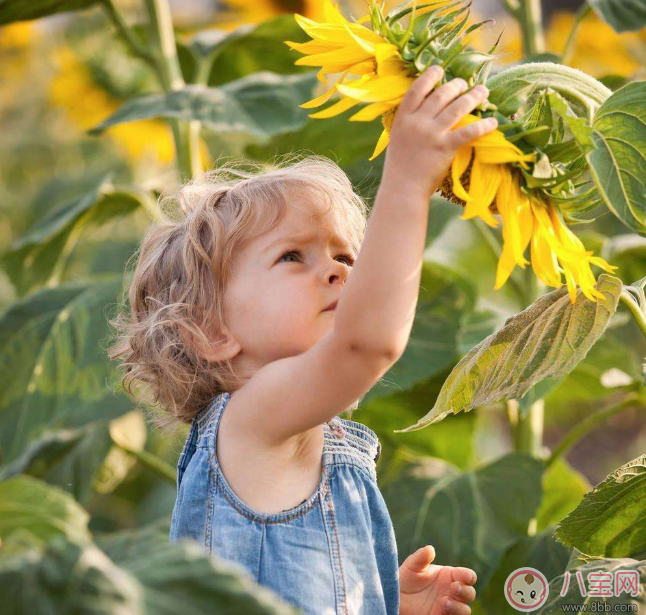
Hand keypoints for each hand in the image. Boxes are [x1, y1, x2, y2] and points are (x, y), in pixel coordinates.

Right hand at [382, 66, 497, 199]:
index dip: (429, 76)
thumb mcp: (398, 139)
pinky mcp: (445, 147)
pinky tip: (492, 123)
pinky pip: (468, 132)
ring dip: (473, 97)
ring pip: (456, 108)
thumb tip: (426, 111)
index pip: (417, 90)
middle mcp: (417, 122)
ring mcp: (431, 134)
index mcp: (403, 119)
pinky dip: (482, 126)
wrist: (402, 189)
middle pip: (440, 95)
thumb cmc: (400, 167)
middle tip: (465, 84)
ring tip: (482, 91)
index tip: (440, 69)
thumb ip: (409, 124)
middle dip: (456, 85)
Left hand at [399, 545, 476, 614]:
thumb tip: (430, 548)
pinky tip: (442, 608)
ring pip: (465, 610)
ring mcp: (448, 606)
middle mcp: (452, 591)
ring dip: (459, 606)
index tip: (466, 577)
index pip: (467, 576)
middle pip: (469, 593)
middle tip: (454, 587)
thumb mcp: (412, 565)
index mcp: (449, 575)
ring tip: (444, 601)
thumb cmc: (406, 578)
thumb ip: (421, 557)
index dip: (469, 576)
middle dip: (465, 591)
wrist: (396, 597)